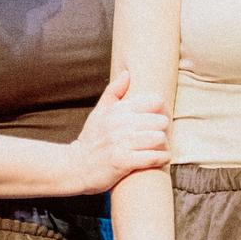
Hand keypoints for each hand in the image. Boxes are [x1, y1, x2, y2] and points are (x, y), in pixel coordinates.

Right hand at [66, 71, 170, 192]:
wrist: (76, 166)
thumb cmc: (91, 138)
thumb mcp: (99, 111)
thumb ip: (114, 91)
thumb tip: (127, 73)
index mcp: (118, 110)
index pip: (155, 101)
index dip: (162, 110)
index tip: (159, 120)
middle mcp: (121, 124)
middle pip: (160, 121)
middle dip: (164, 130)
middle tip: (161, 136)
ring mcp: (122, 143)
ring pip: (159, 138)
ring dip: (164, 145)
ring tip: (161, 148)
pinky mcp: (123, 161)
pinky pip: (152, 157)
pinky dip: (161, 158)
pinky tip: (161, 159)